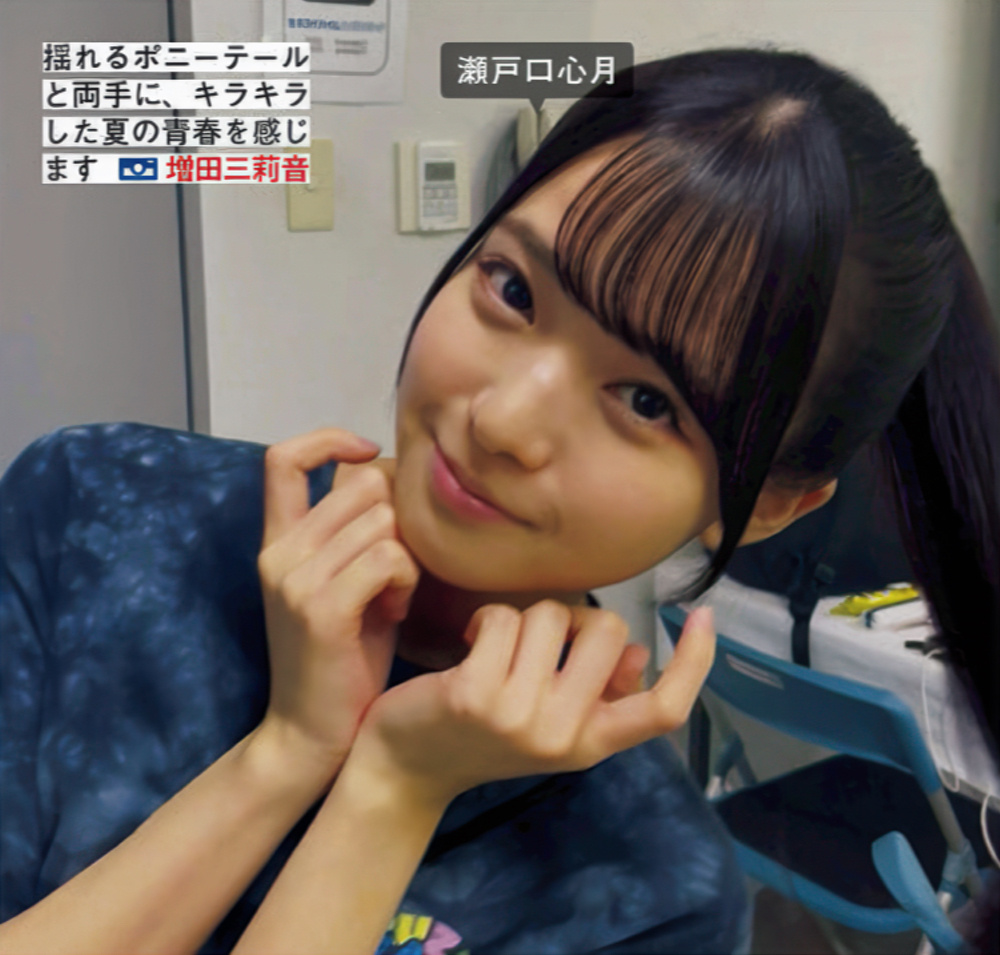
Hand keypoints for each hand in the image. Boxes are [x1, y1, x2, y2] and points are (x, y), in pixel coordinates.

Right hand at [254, 429, 419, 784]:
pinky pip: (389, 557)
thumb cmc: (343, 657)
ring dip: (406, 557)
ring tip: (393, 597)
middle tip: (393, 570)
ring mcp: (295, 579)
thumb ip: (353, 532)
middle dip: (396, 521)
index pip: (283, 457)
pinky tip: (397, 610)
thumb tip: (384, 476)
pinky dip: (406, 580)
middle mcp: (279, 553)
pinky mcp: (321, 608)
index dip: (328, 439)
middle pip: (362, 486)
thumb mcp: (343, 583)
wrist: (313, 734)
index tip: (368, 454)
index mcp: (278, 542)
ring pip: (383, 521)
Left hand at [349, 601, 714, 808]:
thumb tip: (638, 654)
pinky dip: (487, 619)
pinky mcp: (474, 693)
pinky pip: (504, 619)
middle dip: (573, 618)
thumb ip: (598, 692)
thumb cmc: (482, 734)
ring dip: (523, 619)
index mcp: (590, 744)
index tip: (707, 617)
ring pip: (551, 616)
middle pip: (608, 633)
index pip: (663, 711)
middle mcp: (563, 736)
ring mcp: (519, 717)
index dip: (695, 663)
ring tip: (496, 648)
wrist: (406, 766)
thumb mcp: (549, 724)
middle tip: (537, 641)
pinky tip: (469, 644)